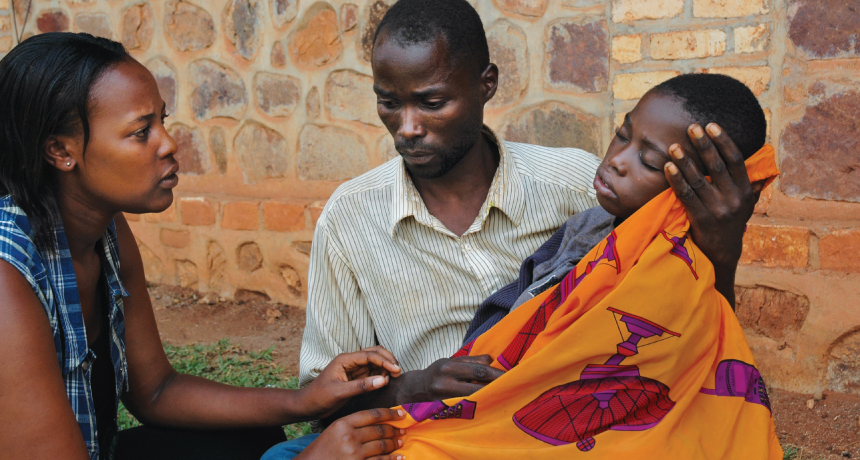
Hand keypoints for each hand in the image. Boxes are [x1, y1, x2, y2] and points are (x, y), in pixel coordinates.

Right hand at [296, 408, 406, 459]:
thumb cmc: (323, 449)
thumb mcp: (334, 430)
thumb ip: (354, 424)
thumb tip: (379, 422)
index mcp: (343, 423)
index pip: (372, 415)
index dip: (390, 414)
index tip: (402, 414)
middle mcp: (349, 437)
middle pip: (379, 430)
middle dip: (394, 430)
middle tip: (403, 430)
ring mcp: (354, 454)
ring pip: (382, 446)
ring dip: (394, 444)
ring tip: (401, 441)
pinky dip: (391, 459)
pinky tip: (398, 457)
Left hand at [301, 347, 402, 419]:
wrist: (307, 406)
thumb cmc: (319, 397)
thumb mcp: (339, 392)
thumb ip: (361, 386)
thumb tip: (383, 380)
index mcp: (345, 360)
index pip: (369, 355)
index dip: (384, 361)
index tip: (396, 370)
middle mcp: (351, 361)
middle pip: (374, 353)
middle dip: (388, 360)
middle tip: (398, 372)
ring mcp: (354, 369)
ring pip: (375, 362)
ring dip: (385, 367)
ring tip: (391, 379)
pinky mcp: (356, 378)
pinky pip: (372, 372)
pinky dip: (381, 375)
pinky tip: (384, 382)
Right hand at [393, 354, 504, 405]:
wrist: (414, 391)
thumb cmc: (436, 373)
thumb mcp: (450, 362)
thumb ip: (471, 361)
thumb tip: (492, 361)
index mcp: (447, 367)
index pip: (478, 370)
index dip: (496, 374)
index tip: (512, 375)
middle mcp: (445, 384)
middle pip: (478, 387)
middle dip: (497, 387)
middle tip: (514, 388)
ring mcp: (444, 400)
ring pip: (475, 400)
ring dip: (490, 398)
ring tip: (505, 397)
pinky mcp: (445, 412)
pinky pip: (467, 409)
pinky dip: (480, 406)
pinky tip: (490, 406)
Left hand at [664, 123, 757, 307]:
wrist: (722, 254)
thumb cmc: (731, 224)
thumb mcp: (747, 206)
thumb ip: (753, 187)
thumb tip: (765, 169)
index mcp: (746, 191)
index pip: (736, 160)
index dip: (723, 141)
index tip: (711, 126)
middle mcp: (734, 199)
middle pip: (717, 167)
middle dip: (704, 145)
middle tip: (692, 127)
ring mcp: (718, 210)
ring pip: (699, 180)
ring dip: (685, 161)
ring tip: (674, 146)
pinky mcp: (702, 220)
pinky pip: (687, 196)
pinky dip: (677, 180)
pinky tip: (668, 167)